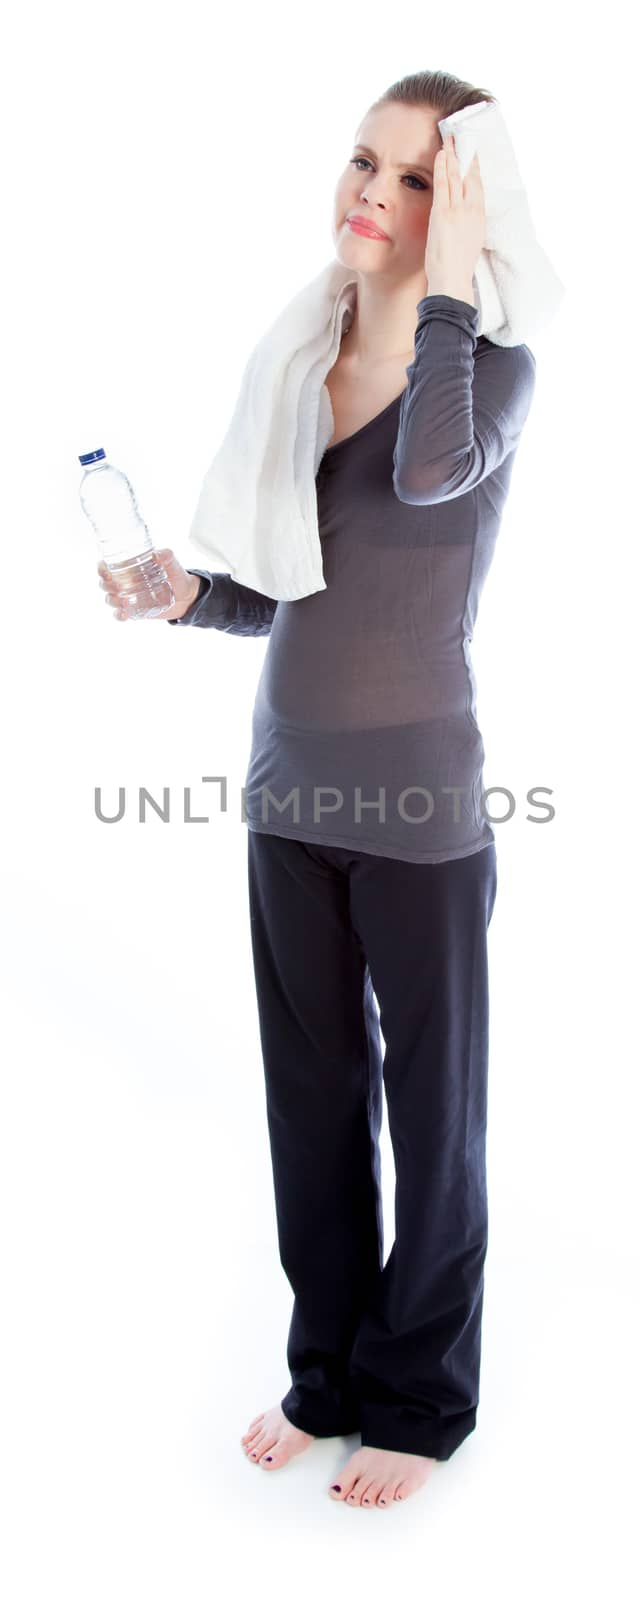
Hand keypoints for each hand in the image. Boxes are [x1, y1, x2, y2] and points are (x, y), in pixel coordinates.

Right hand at [97, 547, 201, 620]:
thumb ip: (168, 557)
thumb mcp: (174, 565)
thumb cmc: (177, 577)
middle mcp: (125, 582)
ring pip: (110, 599)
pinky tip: (124, 614)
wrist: (187, 598)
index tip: (105, 570)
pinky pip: (120, 614)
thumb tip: (158, 554)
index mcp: (129, 567)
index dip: (102, 568)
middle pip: (104, 583)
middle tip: (117, 587)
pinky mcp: (134, 611)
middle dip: (105, 585)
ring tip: (125, 601)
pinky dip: (119, 615)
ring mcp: (128, 597)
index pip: (107, 566)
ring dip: (112, 600)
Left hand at [424, 133, 485, 293]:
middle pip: (468, 176)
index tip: (472, 152)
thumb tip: (461, 217)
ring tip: (449, 140)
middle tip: (460, 137)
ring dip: (452, 155)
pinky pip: (443, 184)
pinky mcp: (443, 213)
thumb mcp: (469, 242)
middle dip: (463, 154)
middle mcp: (471, 210)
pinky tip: (441, 155)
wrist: (452, 280)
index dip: (474, 166)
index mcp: (479, 217)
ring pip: (456, 175)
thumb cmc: (458, 267)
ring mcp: (457, 210)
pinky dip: (442, 167)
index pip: (477, 185)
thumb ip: (466, 224)